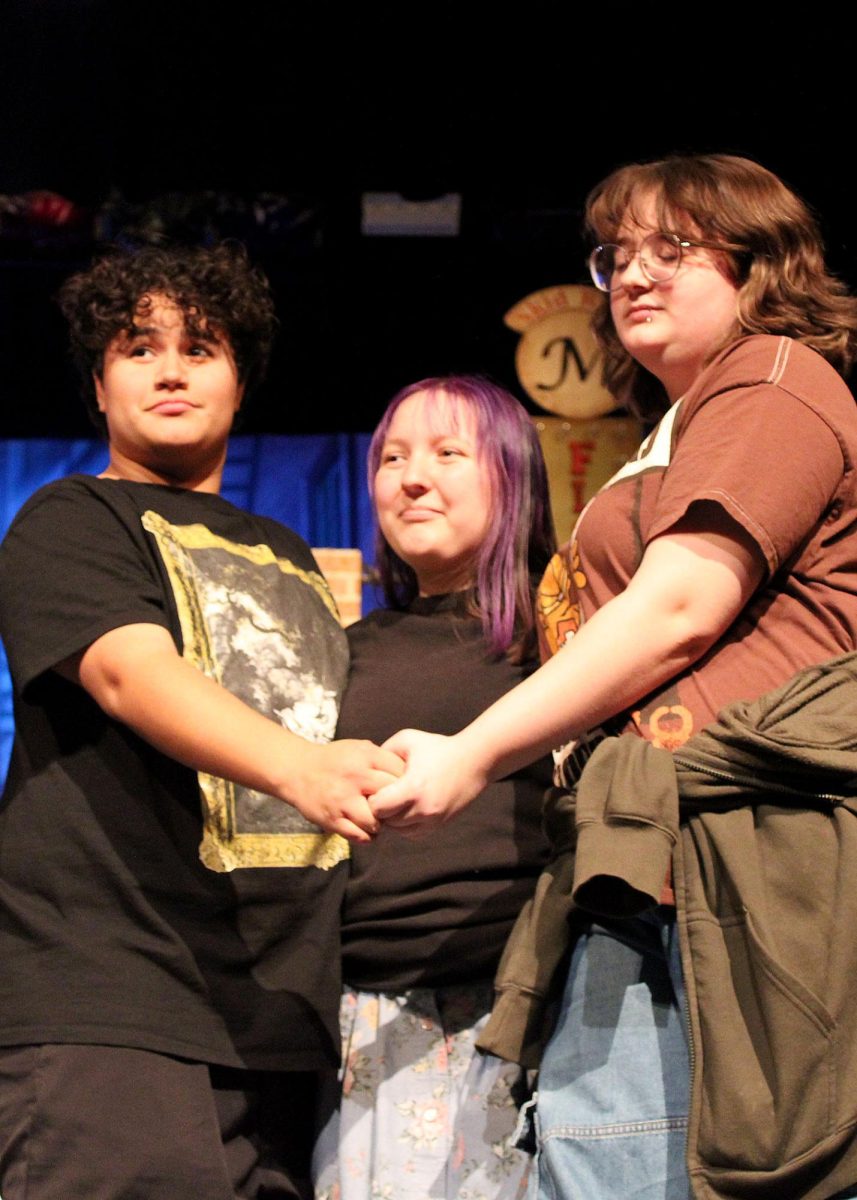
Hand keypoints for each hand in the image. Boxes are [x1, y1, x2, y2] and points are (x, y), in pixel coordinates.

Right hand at [288, 739, 403, 843]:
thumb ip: (382, 759)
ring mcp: (343, 800)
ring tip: (380, 820)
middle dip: (397, 805)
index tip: (406, 789)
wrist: (297, 770)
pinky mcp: (333, 819)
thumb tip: (410, 773)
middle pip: (392, 797)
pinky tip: (367, 829)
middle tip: (395, 808)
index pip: (400, 772)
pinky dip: (367, 836)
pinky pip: (359, 835)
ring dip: (381, 824)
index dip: (407, 782)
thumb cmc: (333, 759)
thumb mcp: (359, 748)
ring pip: (377, 821)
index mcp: (366, 756)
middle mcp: (356, 777)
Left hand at [368, 729, 487, 837]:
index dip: (371, 798)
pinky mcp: (439, 825)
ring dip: (392, 818)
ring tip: (394, 800)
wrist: (474, 761)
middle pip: (386, 821)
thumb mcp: (407, 740)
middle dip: (380, 810)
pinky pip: (412, 834)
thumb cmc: (438, 748)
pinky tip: (407, 807)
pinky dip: (405, 824)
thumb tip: (366, 766)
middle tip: (382, 794)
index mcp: (412, 788)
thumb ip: (383, 752)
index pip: (377, 808)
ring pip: (398, 830)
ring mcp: (432, 820)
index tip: (375, 787)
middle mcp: (422, 809)